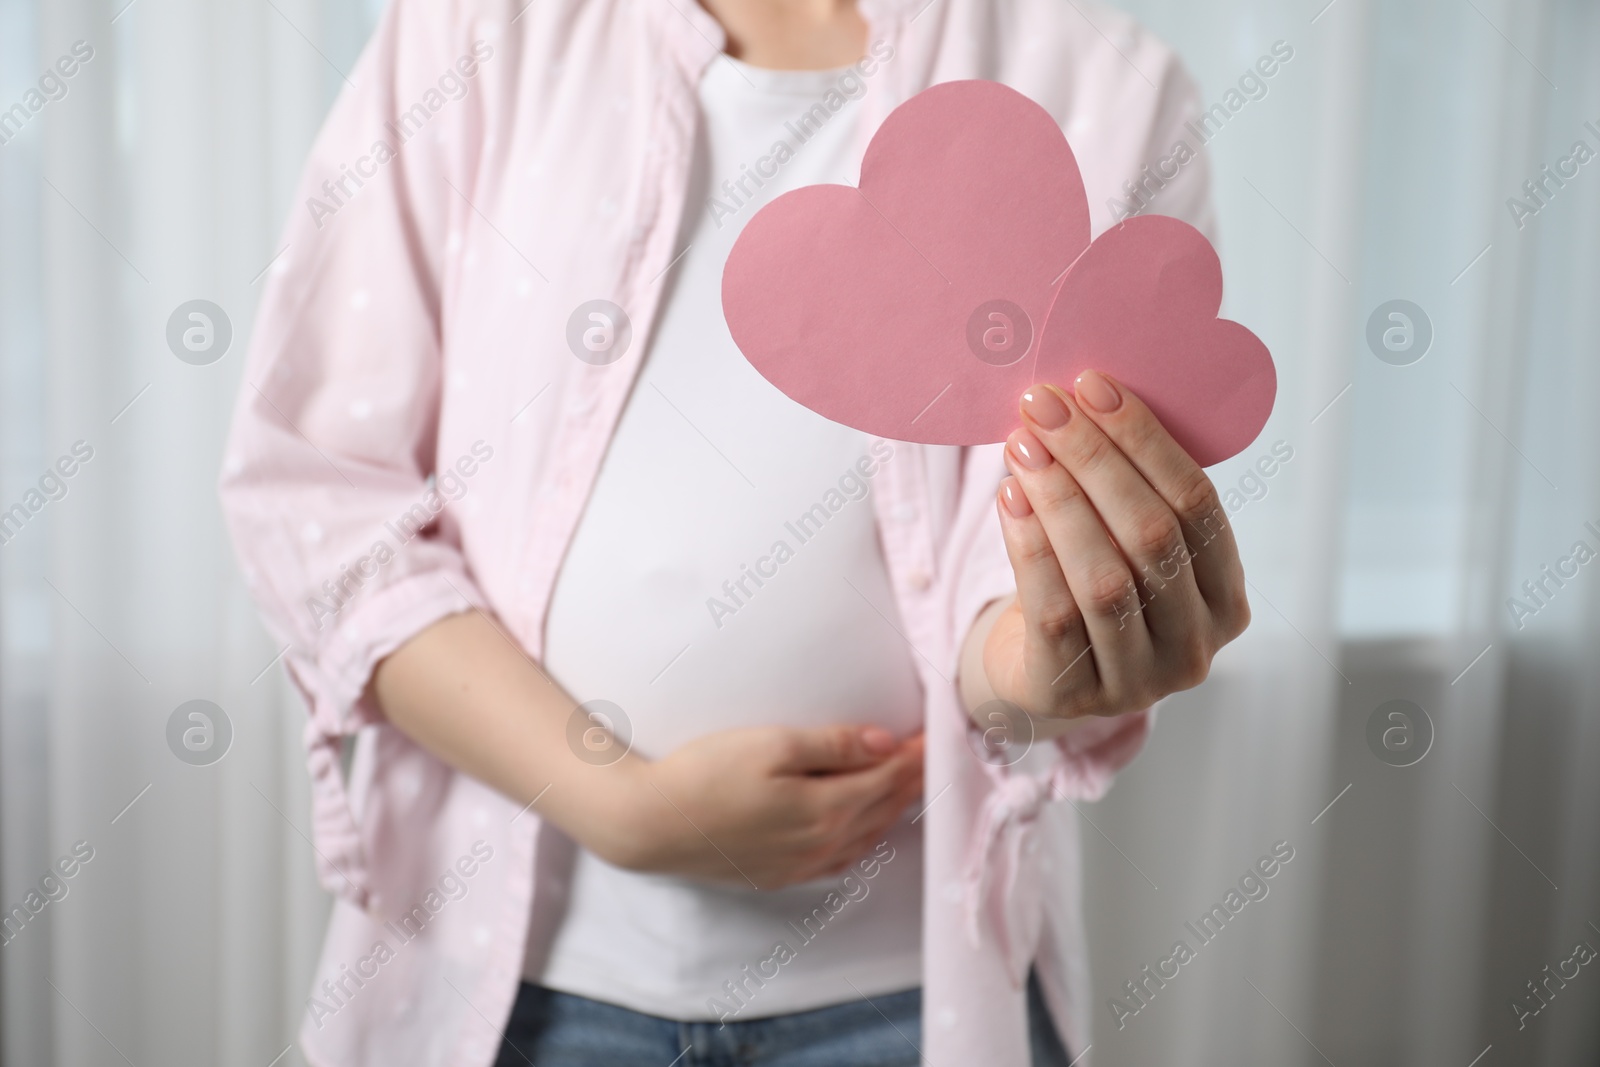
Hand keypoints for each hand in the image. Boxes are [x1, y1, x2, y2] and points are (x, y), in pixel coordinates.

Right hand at [597, 724, 923, 888]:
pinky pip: (839, 860)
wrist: (652, 823)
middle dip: (909, 780)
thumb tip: (884, 742)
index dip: (913, 754)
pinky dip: (862, 840)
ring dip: (891, 810)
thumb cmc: (706, 773)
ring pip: (866, 837)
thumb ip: (833, 744)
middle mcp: (823, 843)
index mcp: (826, 808)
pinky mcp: (780, 875)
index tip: (932, 732)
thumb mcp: (772, 744)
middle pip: (883, 808)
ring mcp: (801, 865)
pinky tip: (863, 830)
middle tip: (928, 755)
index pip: (887, 777)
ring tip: (906, 786)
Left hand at [981, 370, 1250, 719]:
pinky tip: (1010, 497)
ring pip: (1104, 578)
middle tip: (1045, 405)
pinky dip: (1031, 548)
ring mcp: (1138, 681)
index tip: (1094, 386)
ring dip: (1060, 499)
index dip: (1147, 441)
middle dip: (1095, 460)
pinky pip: (1054, 615)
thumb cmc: (1093, 588)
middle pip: (1152, 536)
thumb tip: (1087, 394)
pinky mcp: (1074, 697)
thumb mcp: (1128, 545)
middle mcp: (1195, 647)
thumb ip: (1132, 488)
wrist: (1043, 676)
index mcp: (1227, 600)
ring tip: (1022, 444)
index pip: (1199, 506)